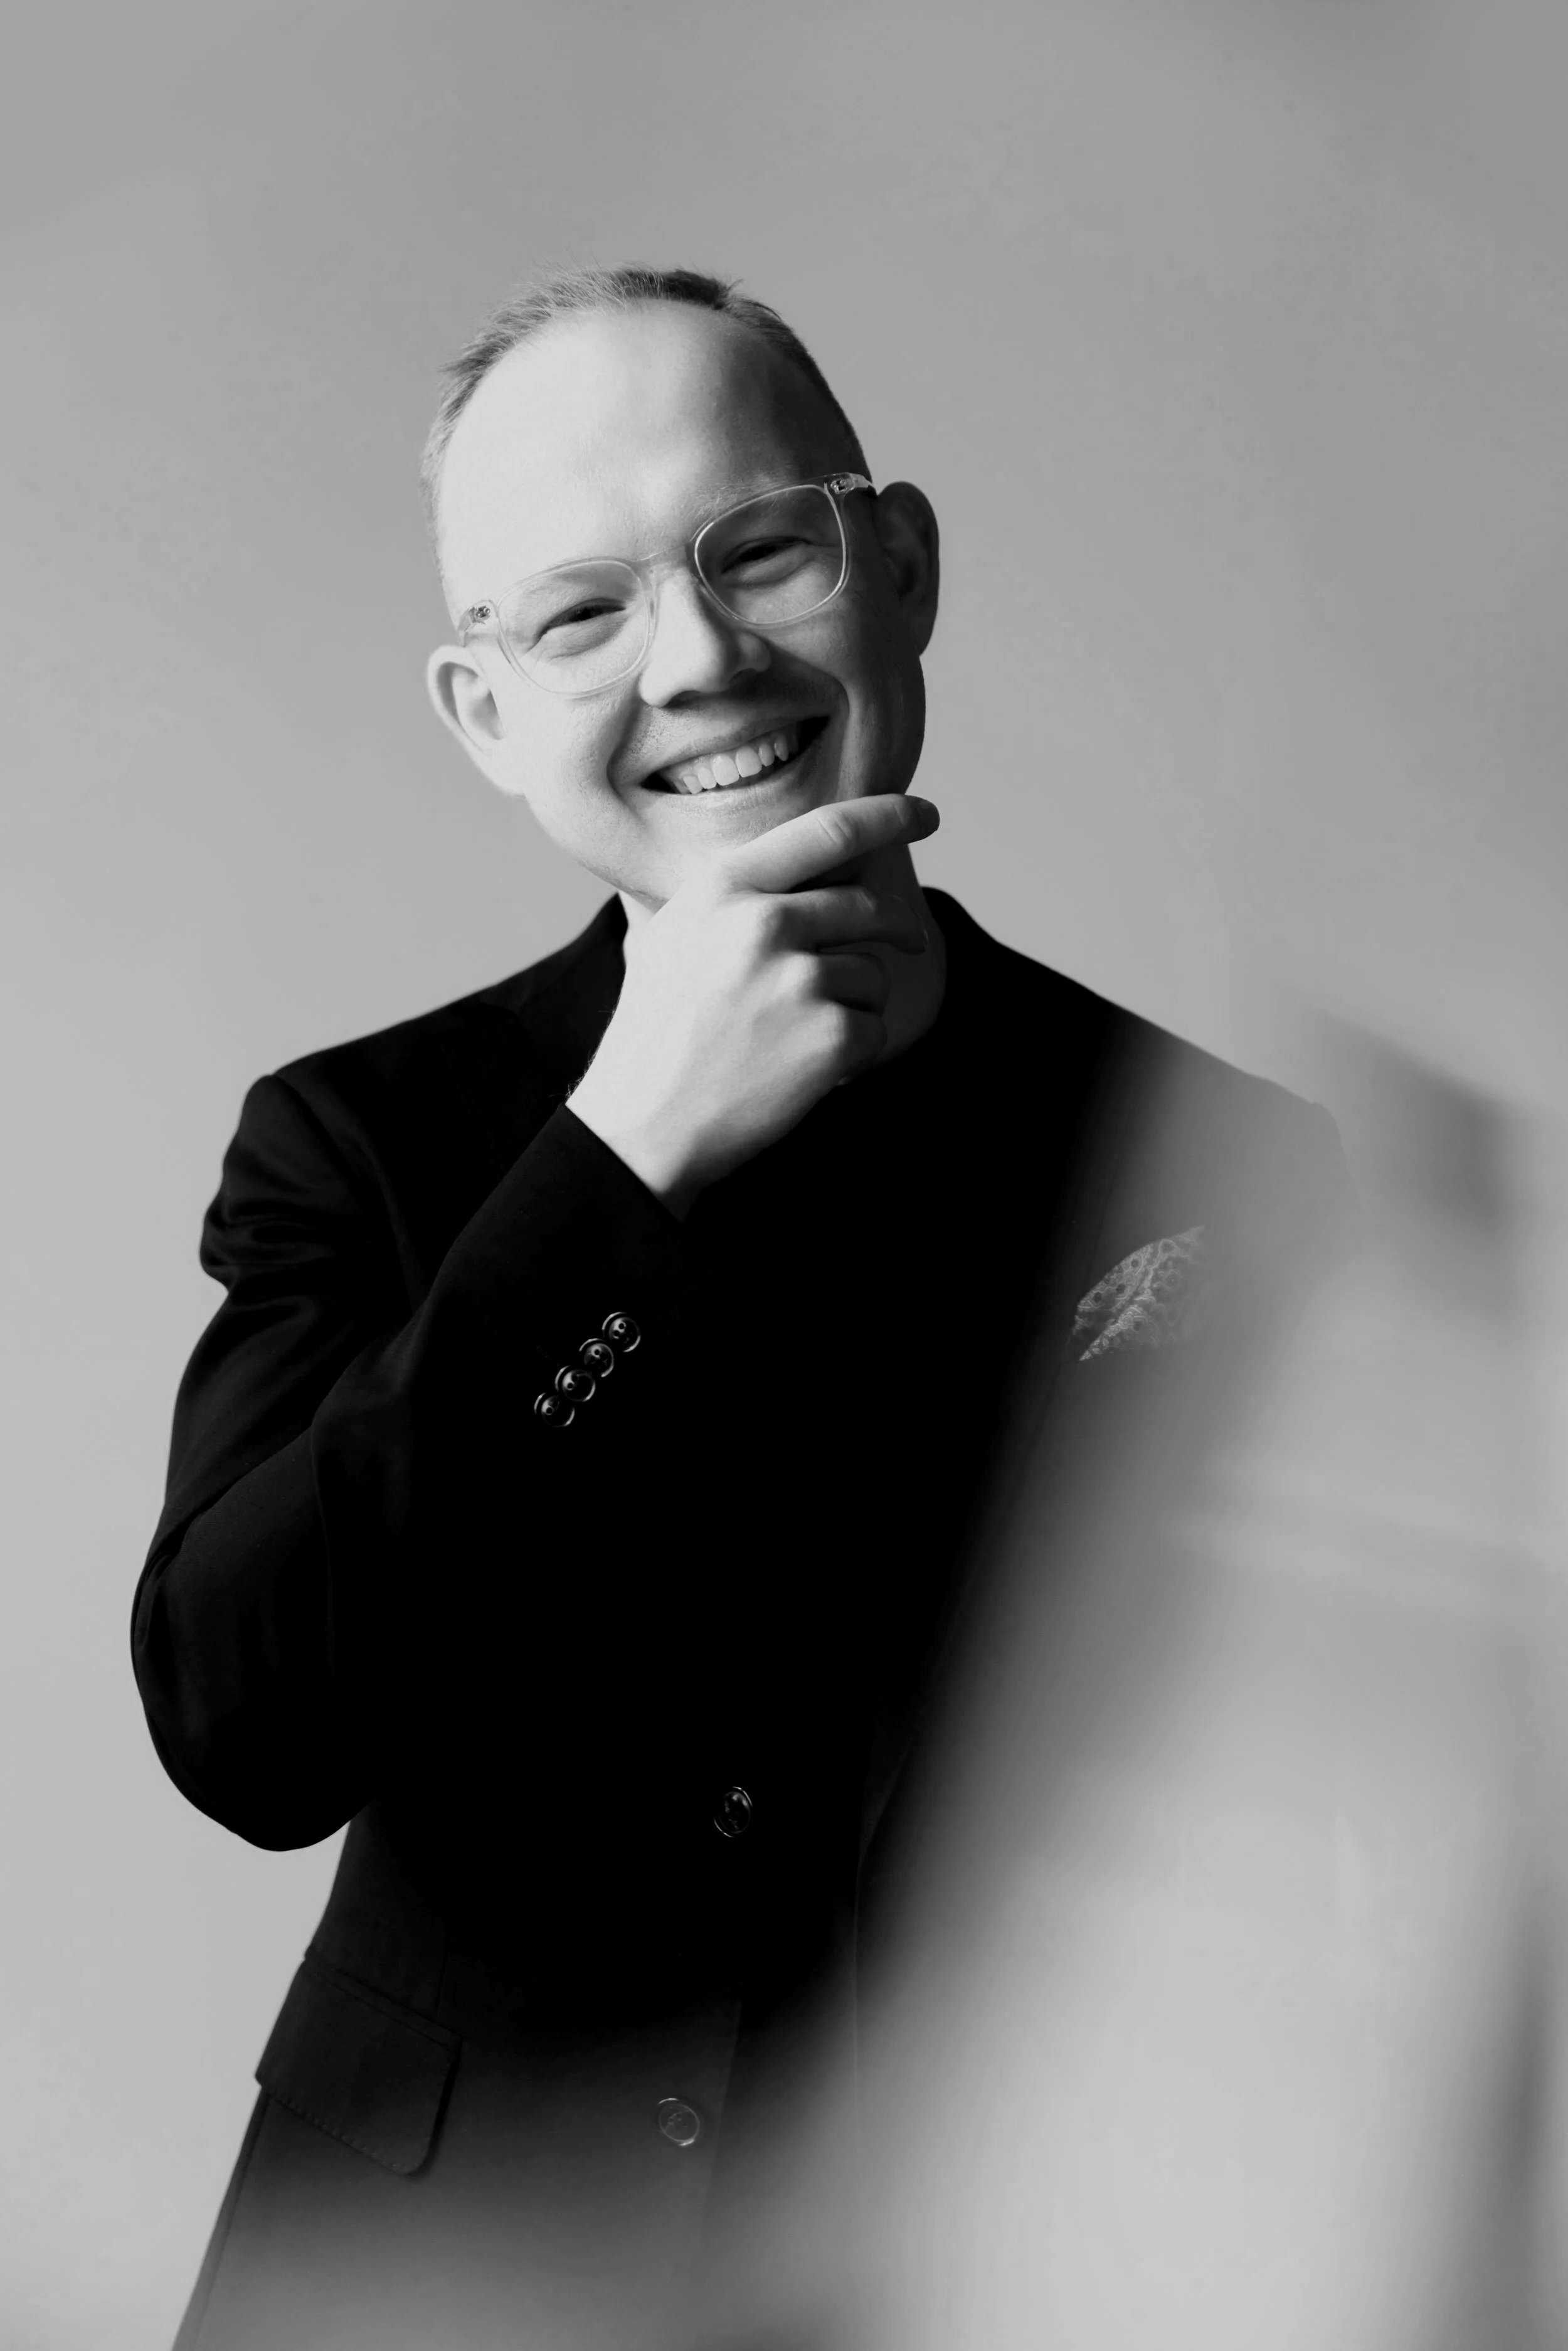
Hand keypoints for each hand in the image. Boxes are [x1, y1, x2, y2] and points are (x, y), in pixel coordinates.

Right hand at [568, 794, 939, 1215]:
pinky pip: (874, 1029)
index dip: (888, 816)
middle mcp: (763, 922)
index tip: (926, 815)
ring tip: (796, 1036)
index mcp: (724, 887)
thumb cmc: (655, 1034)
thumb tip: (796, 875)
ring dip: (854, 1004)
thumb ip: (730, 900)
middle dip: (898, 927)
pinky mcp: (829, 1037)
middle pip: (867, 907)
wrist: (642, 1125)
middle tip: (913, 940)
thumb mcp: (670, 937)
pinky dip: (851, 1053)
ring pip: (873, 973)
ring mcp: (799, 980)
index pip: (827, 831)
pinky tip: (802, 1070)